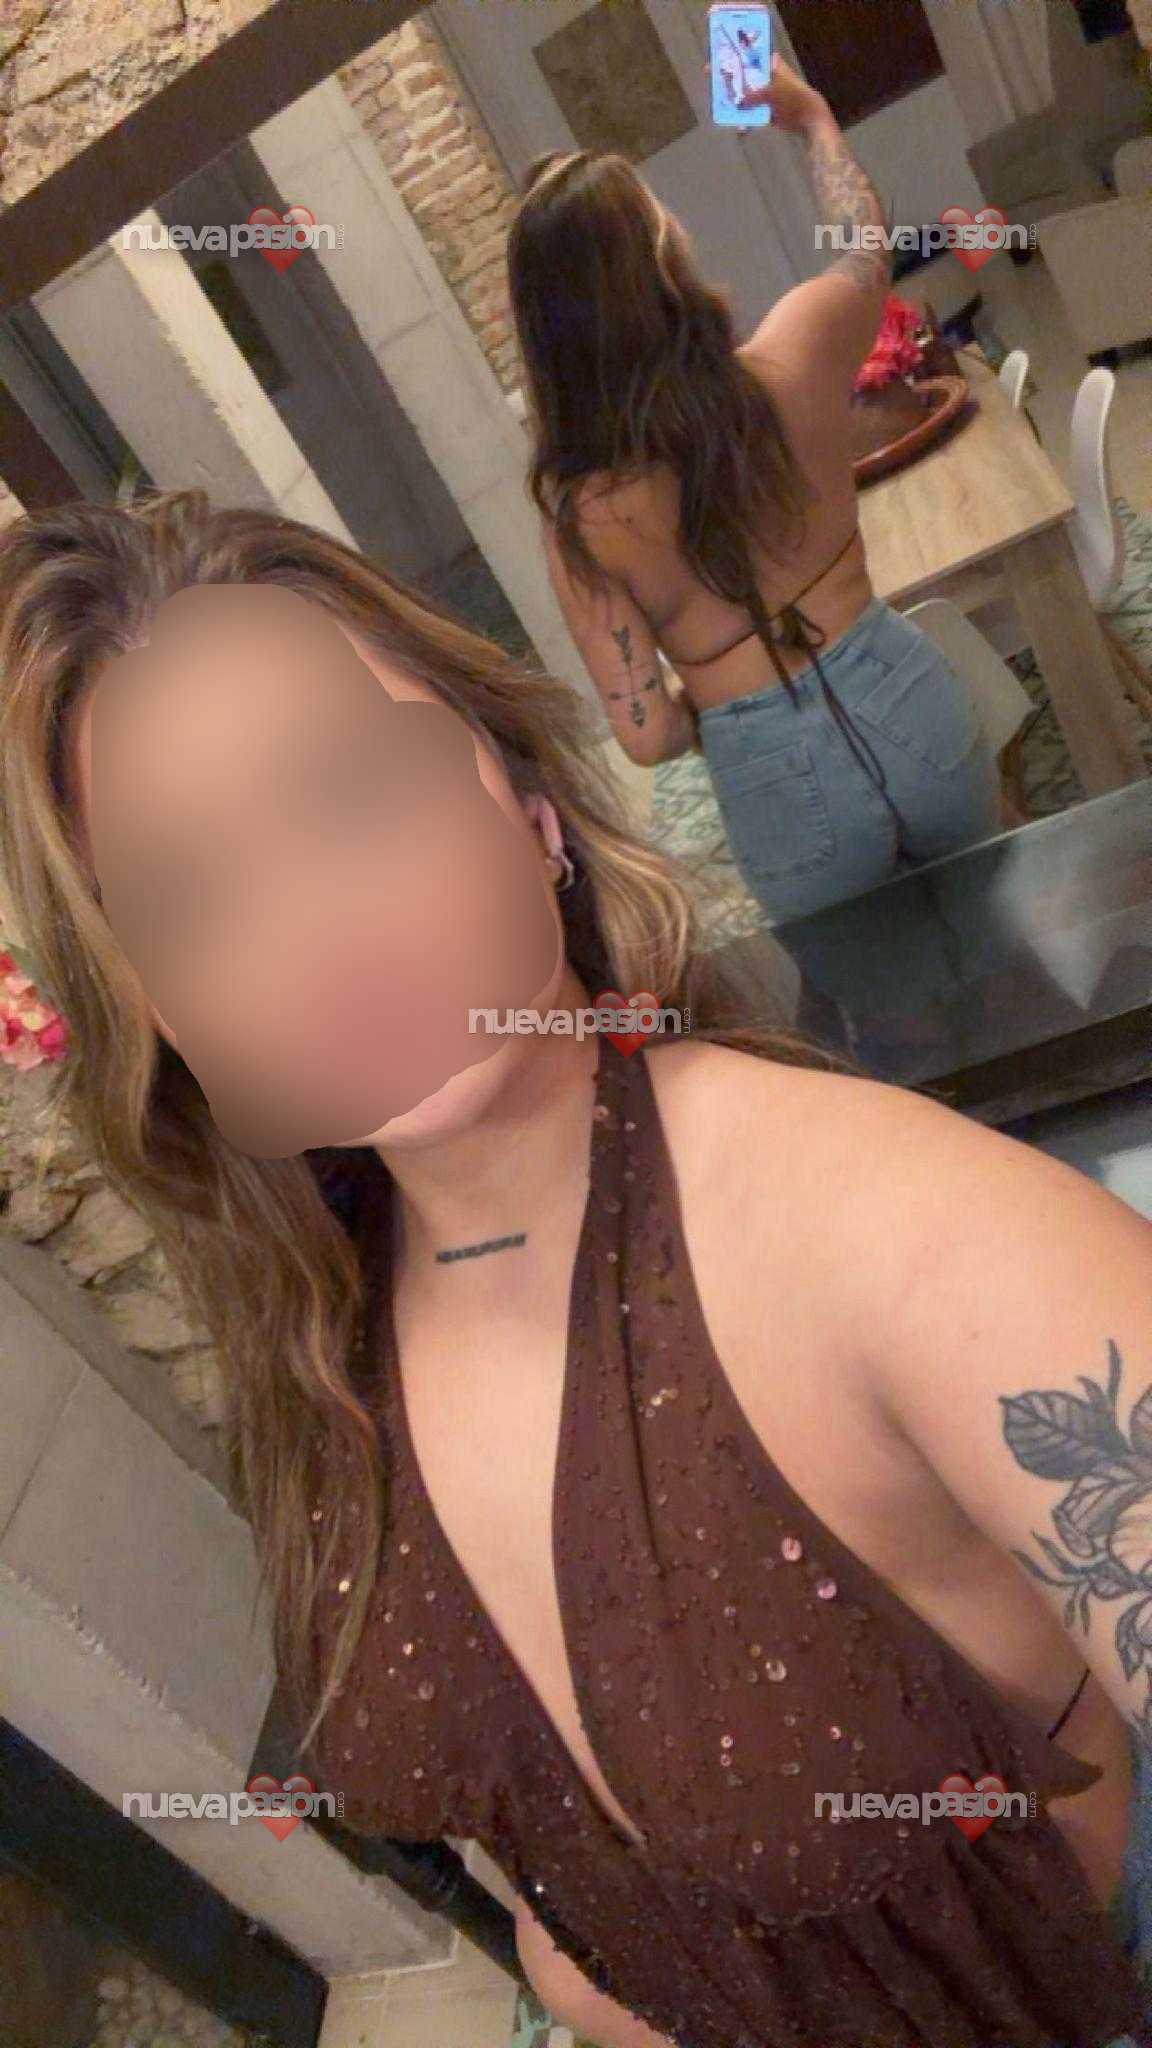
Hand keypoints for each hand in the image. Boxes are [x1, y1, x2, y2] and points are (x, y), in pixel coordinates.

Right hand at [702, 50, 828, 134]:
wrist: (807, 118)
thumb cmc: (792, 98)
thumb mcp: (770, 93)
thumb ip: (751, 96)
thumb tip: (737, 102)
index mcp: (770, 65)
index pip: (749, 56)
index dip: (735, 57)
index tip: (719, 58)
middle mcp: (767, 77)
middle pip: (744, 76)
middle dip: (730, 80)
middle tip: (712, 79)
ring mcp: (766, 93)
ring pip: (745, 94)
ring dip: (735, 100)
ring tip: (719, 103)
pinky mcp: (766, 109)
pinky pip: (751, 112)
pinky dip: (744, 117)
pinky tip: (737, 124)